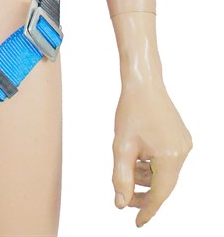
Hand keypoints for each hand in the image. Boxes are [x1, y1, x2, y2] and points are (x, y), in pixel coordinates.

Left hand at [112, 78, 191, 226]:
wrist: (143, 82)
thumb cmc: (132, 110)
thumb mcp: (121, 146)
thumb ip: (121, 177)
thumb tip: (120, 202)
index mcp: (169, 157)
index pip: (160, 194)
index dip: (147, 210)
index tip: (137, 223)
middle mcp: (182, 153)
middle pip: (163, 184)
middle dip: (144, 192)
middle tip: (125, 198)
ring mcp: (184, 145)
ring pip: (164, 172)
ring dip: (146, 176)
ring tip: (128, 169)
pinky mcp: (181, 137)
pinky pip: (167, 160)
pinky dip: (152, 164)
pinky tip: (138, 157)